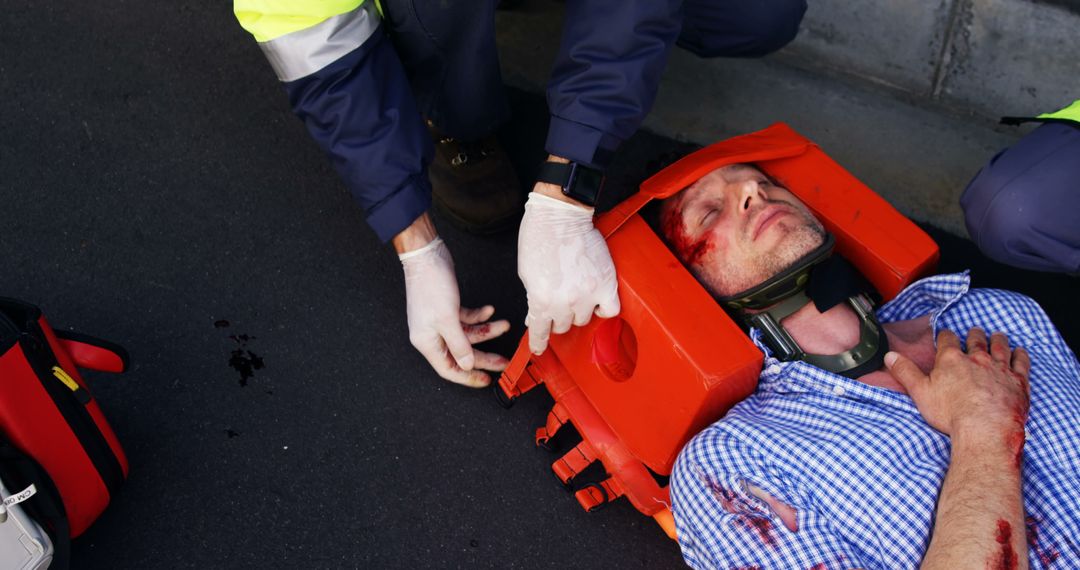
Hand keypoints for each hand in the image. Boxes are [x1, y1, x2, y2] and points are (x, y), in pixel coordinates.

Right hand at [400, 237, 509, 386]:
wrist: (426, 256)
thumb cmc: (430, 285)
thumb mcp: (447, 319)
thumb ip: (460, 344)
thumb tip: (468, 364)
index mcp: (427, 342)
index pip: (449, 369)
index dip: (468, 376)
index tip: (486, 380)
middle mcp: (433, 334)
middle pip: (463, 353)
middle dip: (484, 356)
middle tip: (503, 360)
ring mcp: (440, 321)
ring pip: (468, 334)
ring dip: (487, 330)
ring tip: (504, 326)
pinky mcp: (448, 308)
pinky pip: (467, 319)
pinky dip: (479, 316)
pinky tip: (490, 311)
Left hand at [517, 190, 619, 354]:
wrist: (560, 216)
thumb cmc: (539, 239)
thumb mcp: (526, 274)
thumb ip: (533, 299)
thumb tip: (535, 317)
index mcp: (540, 301)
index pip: (540, 333)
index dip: (539, 343)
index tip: (540, 348)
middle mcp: (564, 302)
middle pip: (563, 326)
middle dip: (558, 317)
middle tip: (558, 302)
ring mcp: (587, 295)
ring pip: (583, 319)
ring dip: (578, 310)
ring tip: (576, 293)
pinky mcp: (606, 284)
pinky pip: (610, 310)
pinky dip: (604, 309)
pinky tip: (597, 301)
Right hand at [884, 328, 1029, 436]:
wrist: (983, 428)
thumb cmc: (950, 413)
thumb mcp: (920, 392)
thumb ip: (905, 371)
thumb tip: (889, 356)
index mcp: (951, 359)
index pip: (948, 339)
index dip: (946, 336)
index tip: (946, 336)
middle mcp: (977, 358)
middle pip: (977, 339)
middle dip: (974, 335)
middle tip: (974, 332)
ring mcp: (1000, 368)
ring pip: (1000, 347)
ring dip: (998, 339)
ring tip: (997, 336)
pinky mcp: (1017, 381)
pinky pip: (1021, 362)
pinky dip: (1020, 354)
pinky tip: (1019, 351)